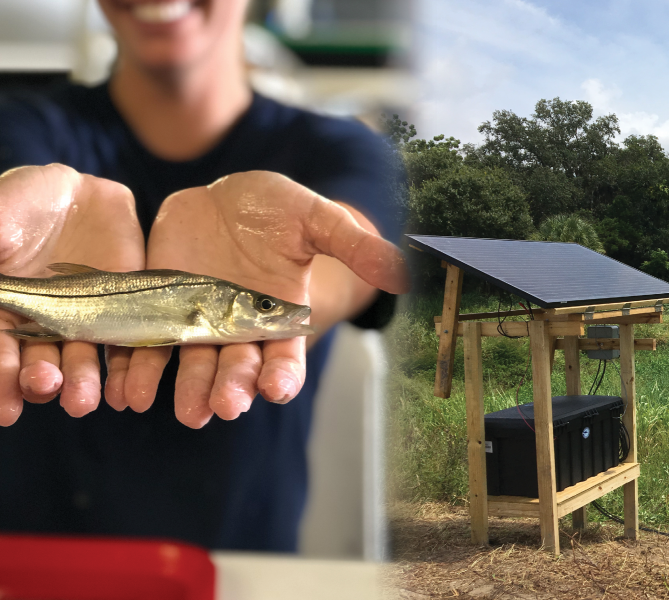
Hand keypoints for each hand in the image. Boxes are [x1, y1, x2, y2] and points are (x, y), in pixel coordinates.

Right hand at [0, 164, 143, 424]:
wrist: (78, 195)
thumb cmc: (21, 202)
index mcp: (1, 310)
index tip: (3, 404)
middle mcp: (37, 326)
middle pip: (35, 364)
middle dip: (38, 381)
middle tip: (44, 389)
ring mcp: (79, 323)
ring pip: (78, 361)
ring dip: (79, 383)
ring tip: (82, 403)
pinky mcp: (118, 315)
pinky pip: (122, 347)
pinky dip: (123, 372)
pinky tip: (123, 393)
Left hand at [124, 171, 406, 427]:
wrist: (223, 195)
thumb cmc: (277, 208)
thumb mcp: (317, 219)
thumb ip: (353, 246)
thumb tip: (402, 272)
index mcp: (279, 315)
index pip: (285, 355)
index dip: (283, 373)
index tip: (278, 388)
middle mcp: (239, 328)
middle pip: (237, 368)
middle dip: (232, 388)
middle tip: (226, 406)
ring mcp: (197, 323)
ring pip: (193, 366)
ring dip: (187, 390)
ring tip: (184, 411)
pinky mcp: (159, 310)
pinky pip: (148, 346)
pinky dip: (139, 370)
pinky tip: (130, 390)